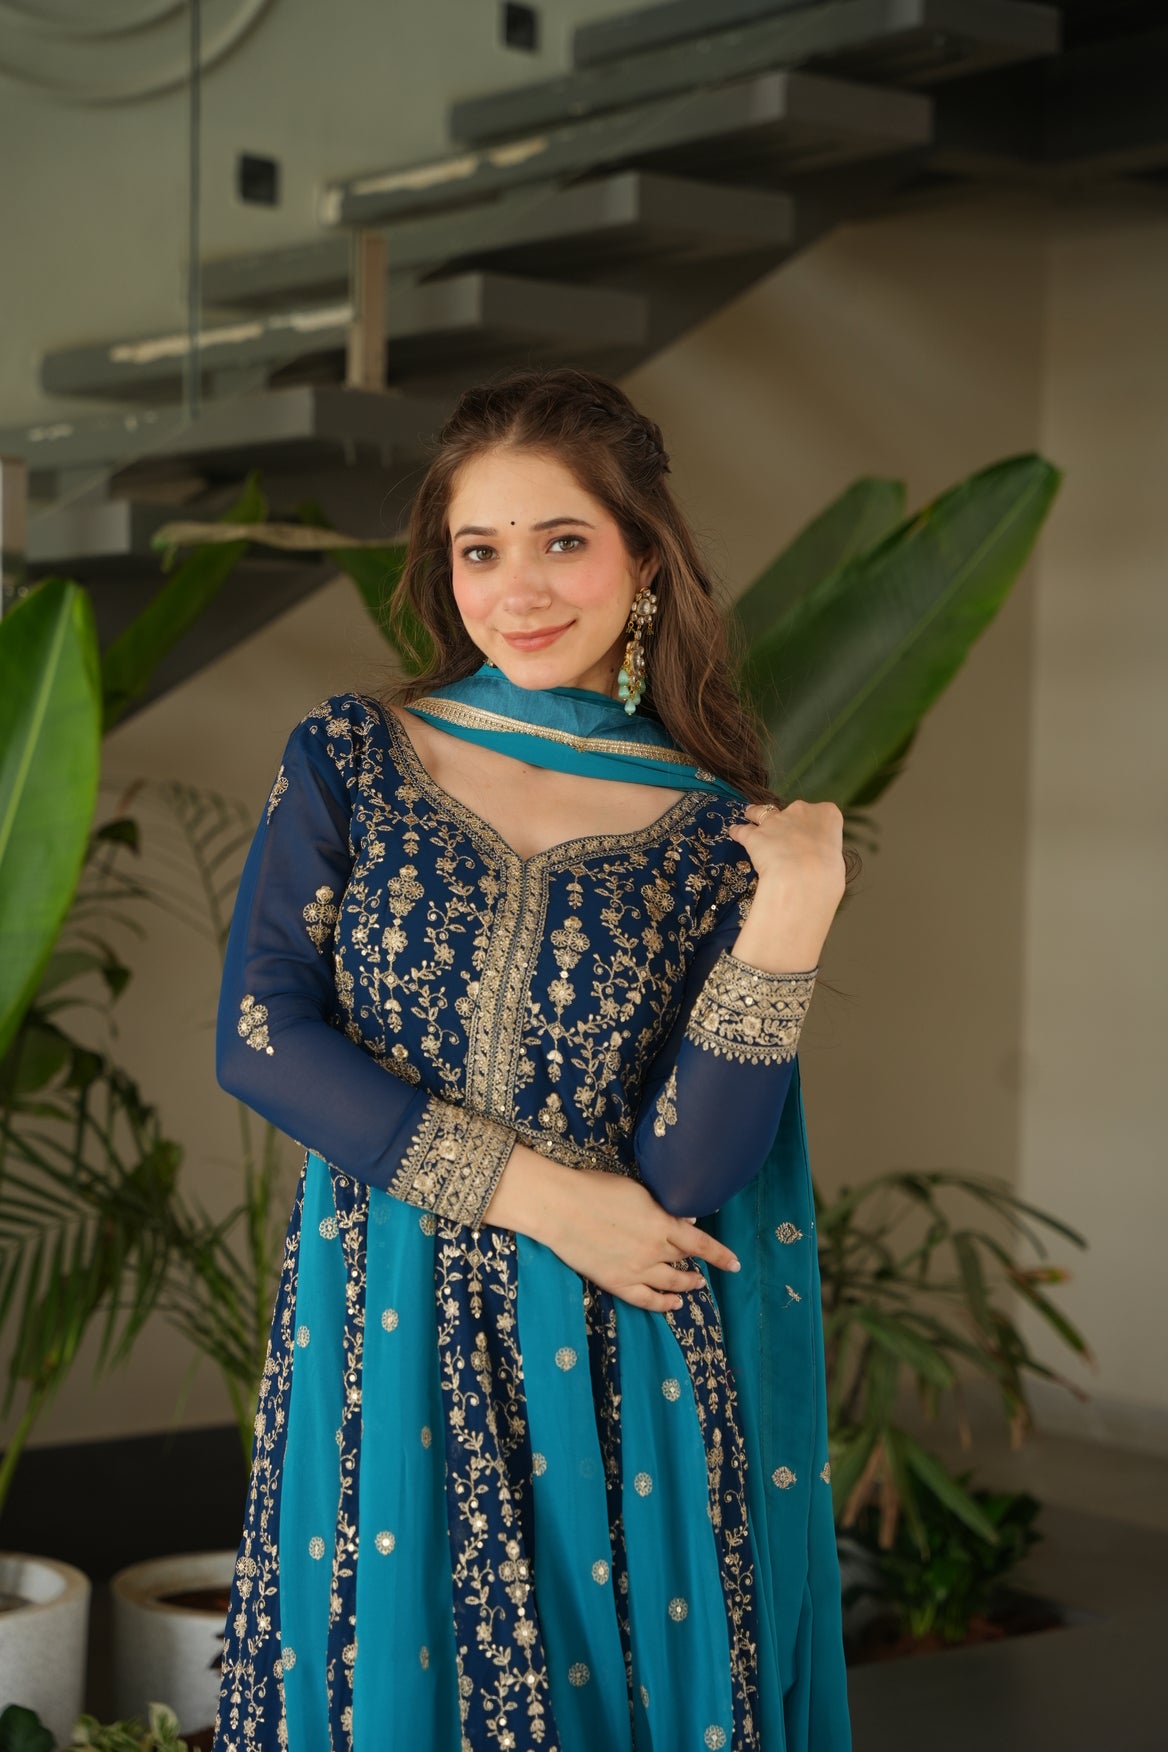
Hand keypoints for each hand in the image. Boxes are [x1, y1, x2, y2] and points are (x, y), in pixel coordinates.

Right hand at [548, 1171, 739, 1311]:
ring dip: (686, 1284)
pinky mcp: (617, 1282)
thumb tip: (685, 1221)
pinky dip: (663, 1304)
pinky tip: (673, 1304)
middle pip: (684, 1260)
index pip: (701, 1243)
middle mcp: (655, 1249)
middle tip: (705, 1270)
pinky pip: (647, 1300)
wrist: (561, 1208)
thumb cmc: (595, 1189)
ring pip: (671, 1282)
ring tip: (696, 1285)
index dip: (720, 1255)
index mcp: (662, 1223)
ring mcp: (637, 1269)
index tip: (734, 1264)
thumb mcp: (636, 1191)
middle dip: (698, 1265)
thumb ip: (663, 1208)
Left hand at [726, 798, 845, 971]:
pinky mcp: (756, 835)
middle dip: (789, 820)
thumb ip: (823, 852)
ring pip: (761, 812)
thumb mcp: (835, 860)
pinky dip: (738, 832)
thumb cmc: (828, 873)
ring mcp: (776, 821)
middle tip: (786, 833)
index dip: (816, 824)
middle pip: (793, 810)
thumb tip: (816, 860)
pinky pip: (743, 830)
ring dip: (755, 813)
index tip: (813, 833)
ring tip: (748, 813)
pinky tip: (734, 833)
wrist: (804, 876)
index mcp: (827, 815)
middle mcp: (801, 811)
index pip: (824, 812)